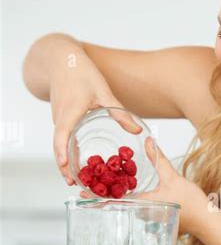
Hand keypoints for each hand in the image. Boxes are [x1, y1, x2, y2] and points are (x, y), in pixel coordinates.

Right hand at [50, 49, 140, 184]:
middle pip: (59, 146)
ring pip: (60, 144)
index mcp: (70, 111)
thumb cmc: (81, 72)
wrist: (60, 59)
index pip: (61, 135)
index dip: (62, 152)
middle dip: (64, 166)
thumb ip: (119, 112)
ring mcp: (58, 119)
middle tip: (72, 184)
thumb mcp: (103, 91)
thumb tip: (138, 131)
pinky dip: (66, 152)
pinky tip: (77, 163)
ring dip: (65, 162)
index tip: (65, 167)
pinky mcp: (60, 119)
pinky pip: (62, 138)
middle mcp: (60, 118)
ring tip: (74, 180)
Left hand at [79, 137, 209, 236]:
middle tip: (88, 183)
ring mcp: (148, 217)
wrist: (207, 222)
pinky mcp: (155, 216)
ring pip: (126, 206)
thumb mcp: (172, 178)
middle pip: (116, 204)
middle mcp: (141, 213)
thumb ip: (158, 159)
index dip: (95, 197)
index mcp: (142, 205)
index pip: (112, 202)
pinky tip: (126, 189)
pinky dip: (128, 198)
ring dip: (115, 196)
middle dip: (103, 194)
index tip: (80, 192)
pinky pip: (136, 207)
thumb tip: (149, 140)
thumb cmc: (192, 204)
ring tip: (103, 184)